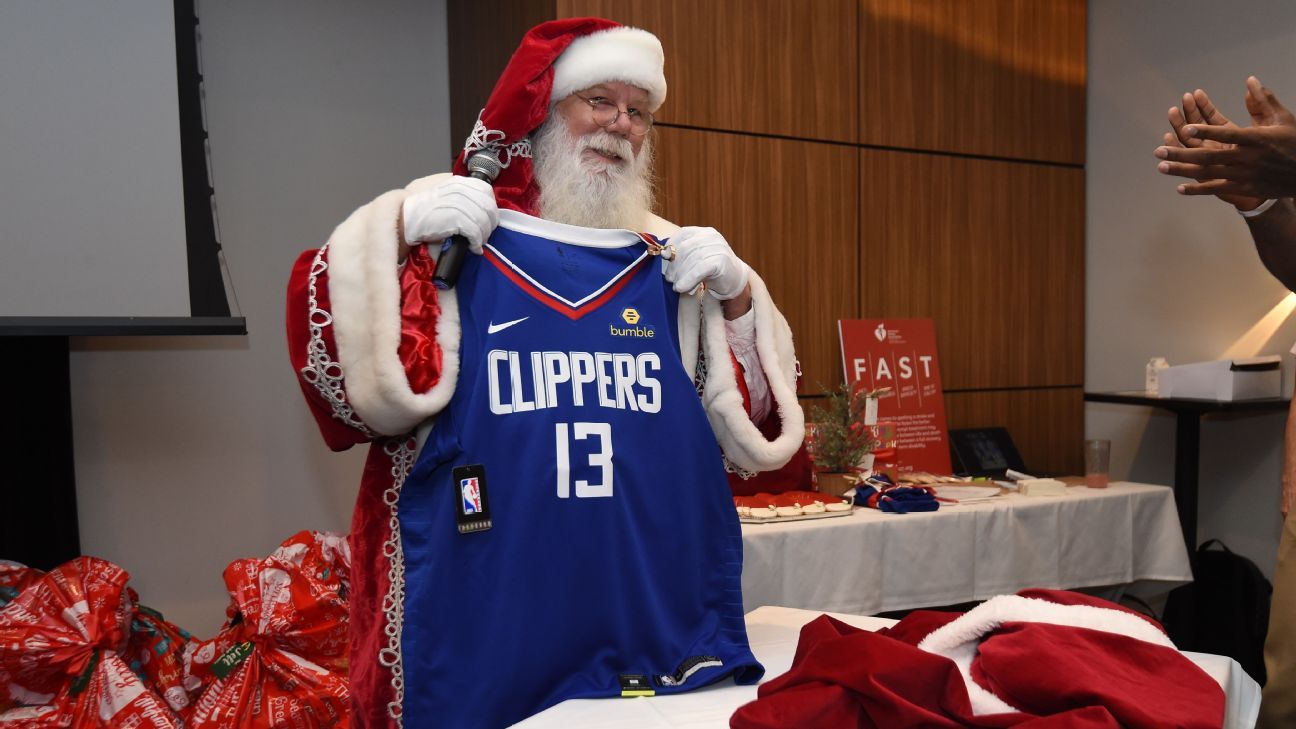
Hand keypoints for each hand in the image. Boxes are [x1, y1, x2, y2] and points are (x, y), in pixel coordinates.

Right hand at [401, 176, 498, 252]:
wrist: (407, 218)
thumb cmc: (425, 211)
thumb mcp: (446, 195)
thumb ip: (463, 197)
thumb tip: (483, 211)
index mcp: (459, 182)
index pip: (486, 190)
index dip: (491, 207)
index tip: (489, 218)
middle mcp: (460, 190)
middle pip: (489, 207)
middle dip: (490, 223)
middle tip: (485, 234)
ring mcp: (458, 203)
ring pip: (484, 221)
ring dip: (483, 236)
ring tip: (477, 243)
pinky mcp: (455, 218)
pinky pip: (475, 232)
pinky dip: (476, 243)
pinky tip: (473, 247)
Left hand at [662, 226, 749, 300]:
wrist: (735, 279)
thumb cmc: (712, 269)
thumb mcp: (697, 257)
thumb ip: (683, 254)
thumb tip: (664, 254)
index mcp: (706, 232)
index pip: (684, 233)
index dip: (672, 245)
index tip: (664, 258)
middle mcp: (713, 237)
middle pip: (686, 248)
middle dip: (674, 264)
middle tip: (668, 277)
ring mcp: (719, 248)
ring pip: (692, 260)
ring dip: (680, 274)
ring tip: (674, 284)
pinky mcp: (721, 262)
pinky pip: (699, 270)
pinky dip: (687, 280)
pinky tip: (680, 288)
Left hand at [1155, 77, 1295, 203]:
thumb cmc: (1293, 142)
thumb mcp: (1283, 119)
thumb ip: (1264, 100)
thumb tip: (1249, 80)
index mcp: (1257, 139)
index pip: (1227, 134)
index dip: (1206, 132)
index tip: (1187, 128)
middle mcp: (1248, 158)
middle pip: (1209, 156)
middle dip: (1181, 154)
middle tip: (1157, 151)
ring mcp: (1244, 175)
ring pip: (1208, 173)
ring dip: (1182, 170)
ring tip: (1160, 166)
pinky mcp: (1244, 187)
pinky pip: (1217, 188)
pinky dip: (1198, 189)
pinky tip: (1179, 188)